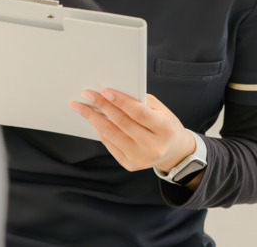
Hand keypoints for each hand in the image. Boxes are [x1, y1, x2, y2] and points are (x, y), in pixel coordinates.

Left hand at [69, 90, 195, 173]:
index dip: (121, 101)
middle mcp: (153, 146)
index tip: (104, 91)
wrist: (174, 152)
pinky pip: (110, 145)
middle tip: (87, 95)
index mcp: (164, 129)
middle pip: (121, 123)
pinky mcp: (130, 164)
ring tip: (82, 107)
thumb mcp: (161, 110)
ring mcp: (141, 158)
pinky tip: (93, 120)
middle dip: (101, 106)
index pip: (139, 113)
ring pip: (111, 135)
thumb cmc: (165, 126)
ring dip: (93, 119)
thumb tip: (113, 93)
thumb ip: (140, 101)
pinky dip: (100, 130)